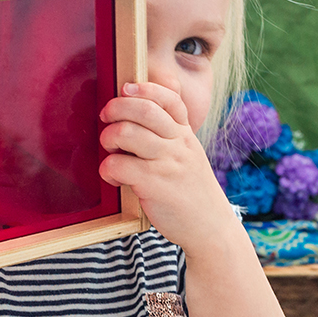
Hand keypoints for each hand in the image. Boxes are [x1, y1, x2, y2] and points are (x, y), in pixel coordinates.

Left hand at [98, 82, 232, 255]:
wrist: (211, 227)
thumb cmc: (191, 191)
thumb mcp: (188, 156)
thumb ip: (170, 136)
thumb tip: (133, 116)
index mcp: (186, 134)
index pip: (169, 99)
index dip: (144, 88)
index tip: (125, 89)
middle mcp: (179, 144)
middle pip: (143, 109)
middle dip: (116, 107)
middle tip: (106, 117)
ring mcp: (167, 163)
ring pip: (127, 133)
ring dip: (109, 137)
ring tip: (110, 149)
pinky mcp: (154, 185)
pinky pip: (119, 165)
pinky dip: (108, 169)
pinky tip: (113, 176)